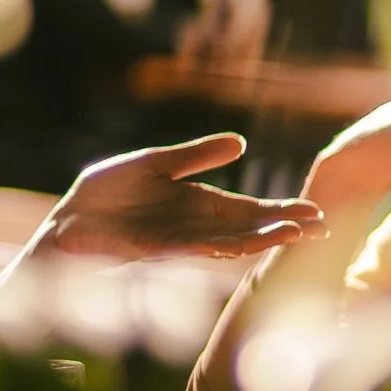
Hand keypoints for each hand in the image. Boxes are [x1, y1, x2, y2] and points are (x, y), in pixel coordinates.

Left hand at [39, 134, 323, 260]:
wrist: (66, 222)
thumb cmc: (106, 194)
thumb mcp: (157, 165)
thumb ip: (196, 156)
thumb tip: (241, 143)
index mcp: (198, 205)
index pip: (250, 210)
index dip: (282, 211)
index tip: (317, 211)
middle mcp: (195, 226)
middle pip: (250, 228)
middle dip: (285, 227)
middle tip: (325, 227)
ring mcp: (179, 240)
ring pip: (231, 241)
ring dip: (264, 239)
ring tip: (297, 235)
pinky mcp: (156, 248)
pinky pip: (198, 246)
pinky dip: (225, 244)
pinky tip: (247, 243)